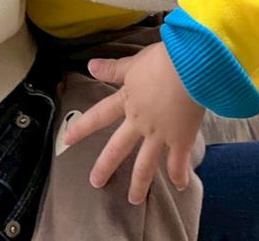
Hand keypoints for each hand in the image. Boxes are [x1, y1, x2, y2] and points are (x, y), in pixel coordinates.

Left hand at [63, 41, 203, 204]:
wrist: (191, 68)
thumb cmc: (164, 59)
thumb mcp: (135, 62)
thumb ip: (114, 68)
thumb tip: (89, 66)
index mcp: (127, 100)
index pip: (99, 115)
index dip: (82, 128)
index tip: (67, 140)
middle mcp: (139, 122)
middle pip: (118, 148)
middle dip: (105, 166)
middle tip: (95, 182)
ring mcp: (159, 135)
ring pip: (145, 165)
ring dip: (139, 184)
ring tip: (134, 200)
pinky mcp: (181, 140)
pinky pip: (178, 162)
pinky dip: (179, 176)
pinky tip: (180, 186)